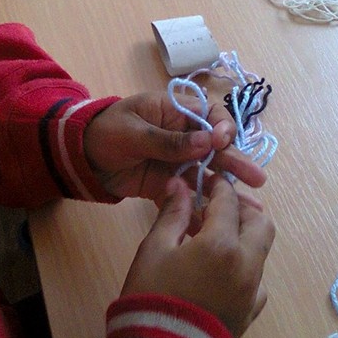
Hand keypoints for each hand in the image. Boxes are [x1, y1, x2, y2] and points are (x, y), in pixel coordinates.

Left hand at [84, 91, 266, 201]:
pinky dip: (202, 209)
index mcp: (176, 113)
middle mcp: (184, 137)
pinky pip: (189, 196)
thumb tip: (207, 141)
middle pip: (216, 148)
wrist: (80, 159)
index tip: (223, 141)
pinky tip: (218, 224)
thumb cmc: (105, 132)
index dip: (222, 127)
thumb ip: (168, 140)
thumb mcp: (134, 132)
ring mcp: (178, 162)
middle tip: (256, 179)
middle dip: (235, 162)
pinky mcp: (169, 185)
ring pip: (208, 174)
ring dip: (227, 190)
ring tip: (251, 209)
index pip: (210, 115)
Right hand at [121, 176, 274, 337]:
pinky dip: (246, 266)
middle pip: (261, 222)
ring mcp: (253, 289)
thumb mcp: (154, 249)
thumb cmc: (152, 296)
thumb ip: (172, 213)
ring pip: (262, 250)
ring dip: (245, 236)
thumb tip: (179, 184)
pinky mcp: (252, 311)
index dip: (218, 186)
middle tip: (218, 207)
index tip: (208, 179)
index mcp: (222, 244)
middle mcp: (247, 263)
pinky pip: (258, 279)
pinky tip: (223, 270)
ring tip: (216, 238)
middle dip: (242, 208)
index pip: (228, 202)